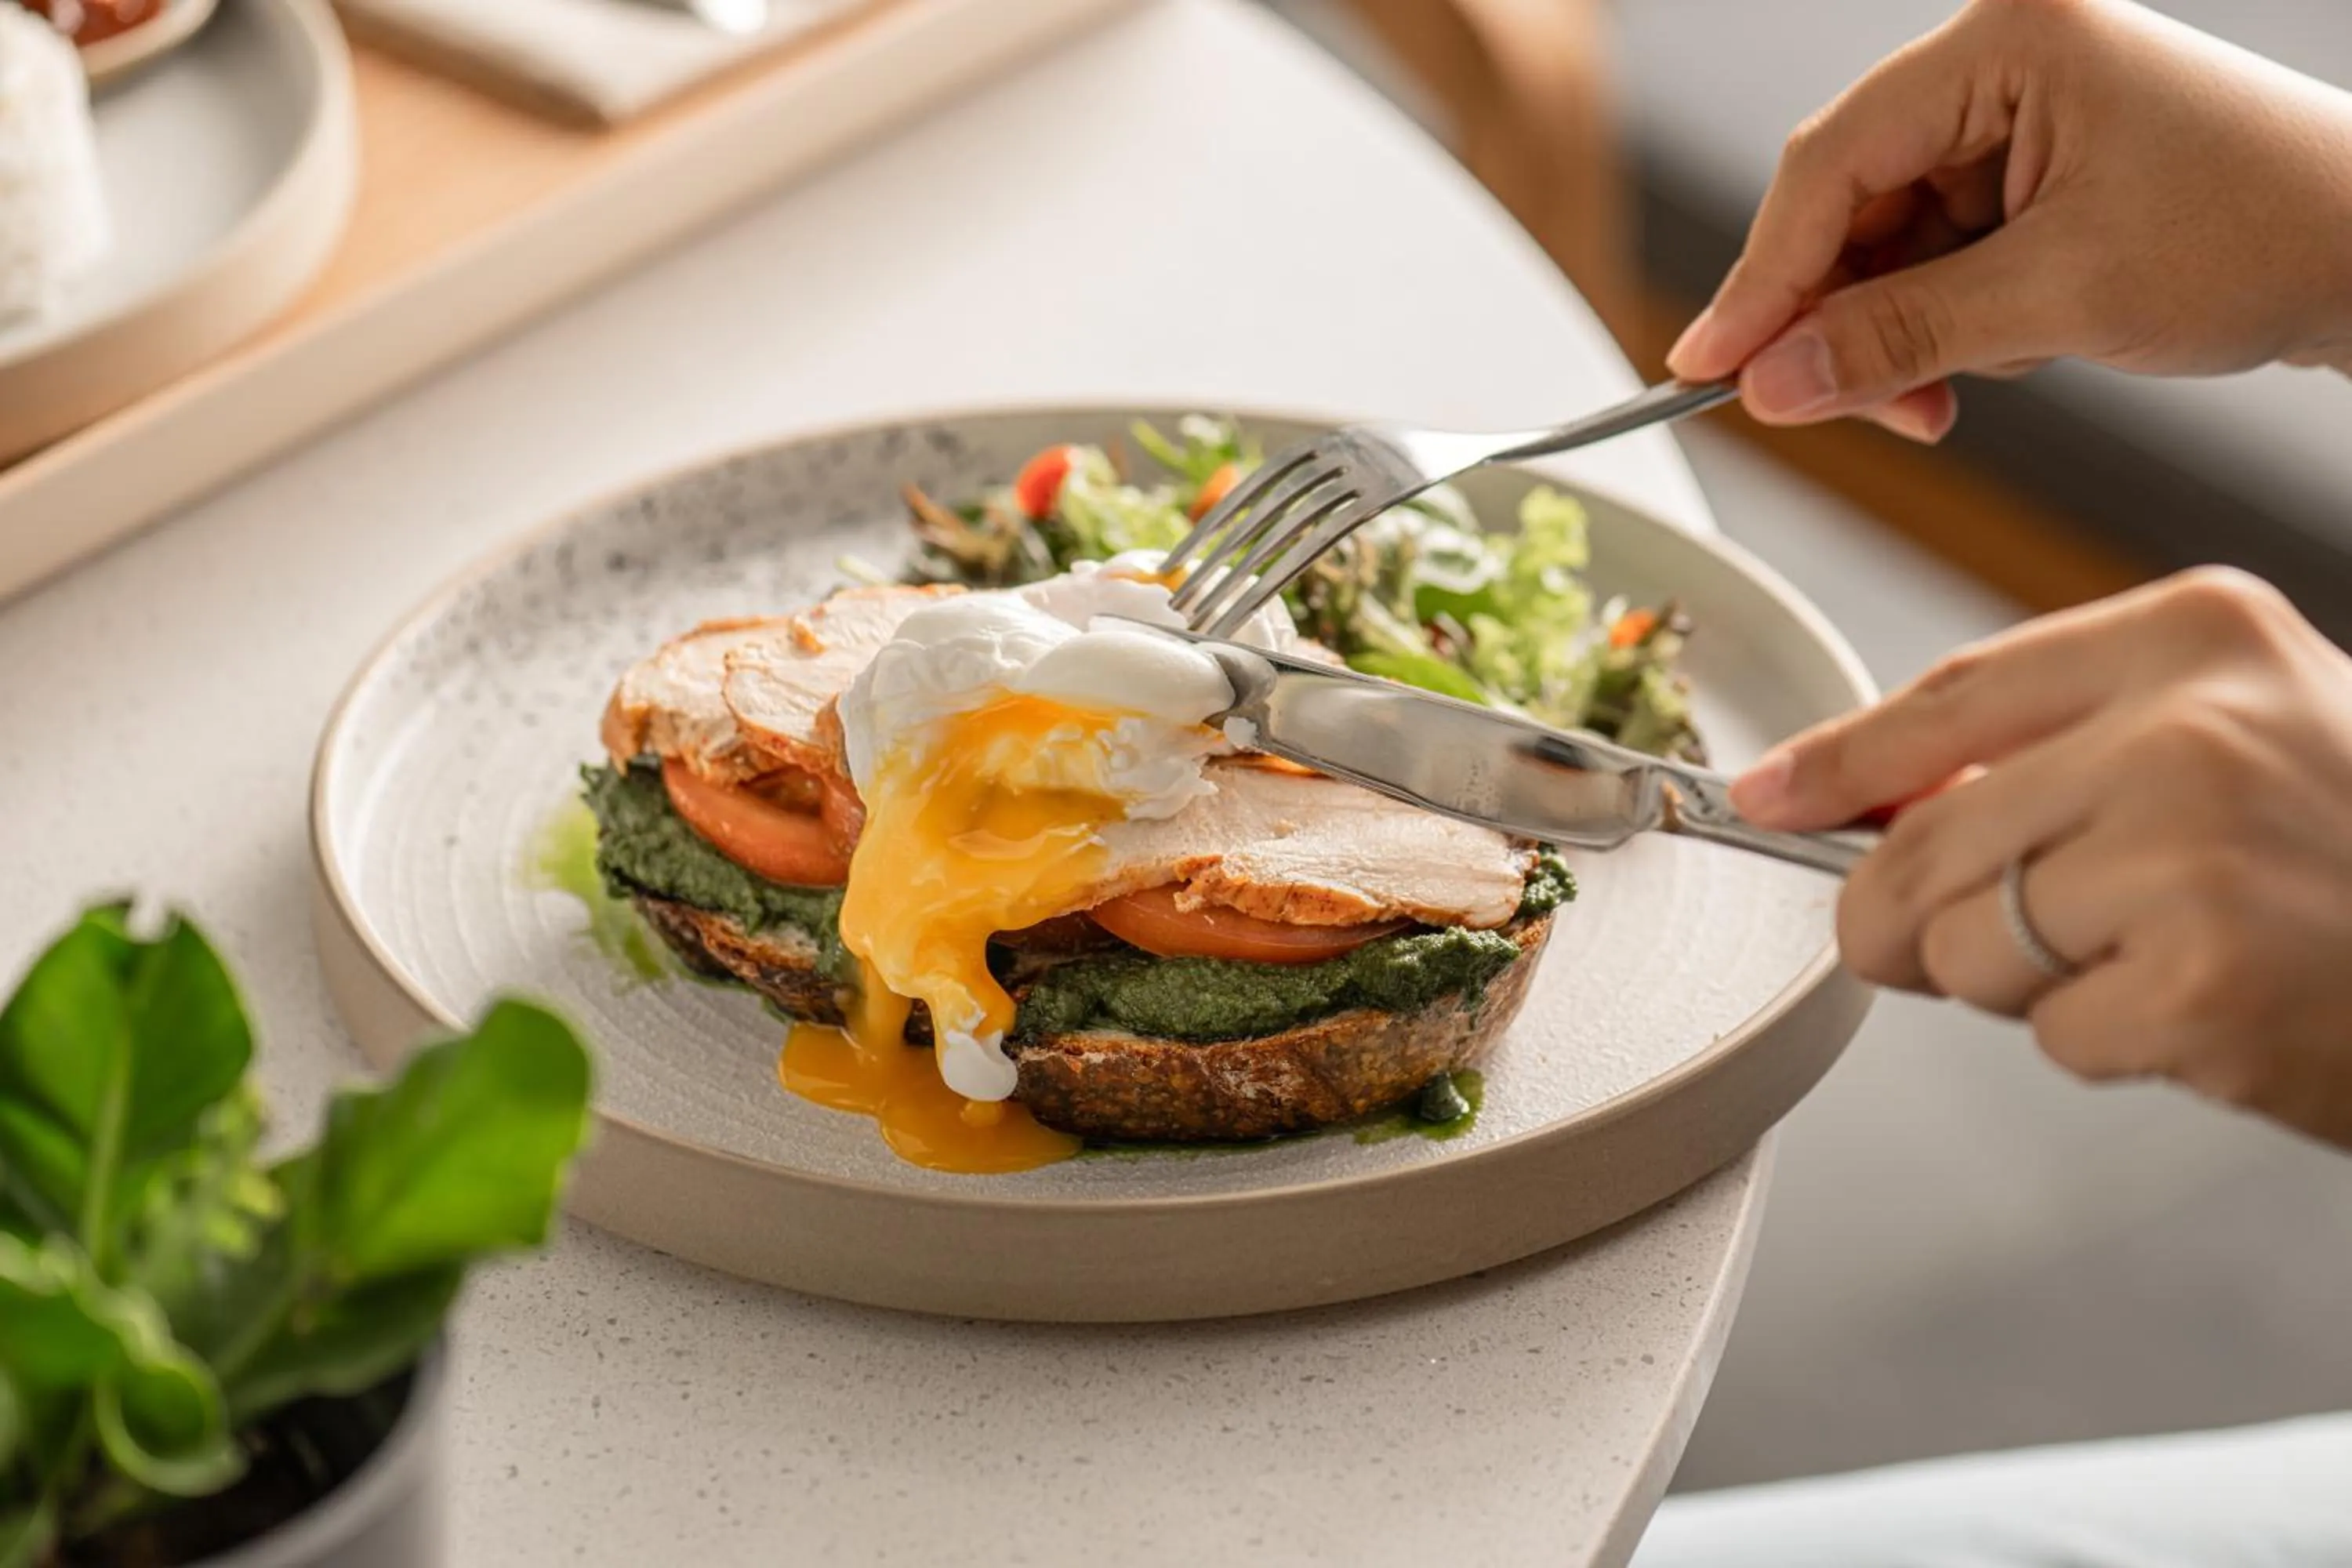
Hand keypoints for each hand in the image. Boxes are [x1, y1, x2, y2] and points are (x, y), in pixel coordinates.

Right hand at [1667, 0, 2351, 442]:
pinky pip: (1931, 260)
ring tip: (1951, 396)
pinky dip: (1941, 327)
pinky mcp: (2026, 170)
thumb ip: (1899, 339)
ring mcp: (2012, 116)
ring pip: (1881, 247)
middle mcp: (1998, 63)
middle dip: (1842, 318)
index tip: (1710, 366)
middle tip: (1837, 409)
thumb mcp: (2061, 299)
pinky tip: (1991, 357)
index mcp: (2008, 39)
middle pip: (1846, 205)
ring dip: (1897, 336)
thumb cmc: (2261, 237)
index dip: (1763, 275)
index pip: (1833, 161)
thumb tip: (1767, 384)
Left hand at [1732, 568, 2351, 1148]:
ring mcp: (2194, 856)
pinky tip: (2207, 1010)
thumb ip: (2059, 752)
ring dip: (2031, 984)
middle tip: (1976, 944)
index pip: (1951, 698)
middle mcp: (2188, 727)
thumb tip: (1867, 812)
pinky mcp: (2202, 985)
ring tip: (2157, 956)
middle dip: (1908, 918)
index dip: (1839, 760)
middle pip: (1925, 845)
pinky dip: (2112, 1046)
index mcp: (2193, 635)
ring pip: (1968, 946)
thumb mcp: (2233, 737)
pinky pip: (2055, 1036)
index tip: (1767, 793)